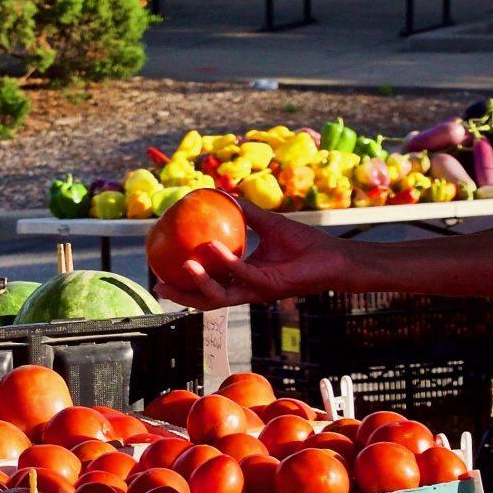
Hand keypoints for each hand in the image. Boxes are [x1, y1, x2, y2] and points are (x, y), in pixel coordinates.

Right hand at [157, 204, 355, 308]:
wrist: (333, 256)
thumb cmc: (305, 243)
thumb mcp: (268, 223)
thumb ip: (245, 212)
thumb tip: (222, 193)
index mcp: (243, 278)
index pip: (209, 285)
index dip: (184, 284)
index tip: (162, 271)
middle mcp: (247, 288)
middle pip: (207, 299)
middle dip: (182, 296)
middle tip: (159, 283)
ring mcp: (257, 289)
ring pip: (221, 295)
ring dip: (200, 283)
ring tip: (184, 265)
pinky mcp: (270, 285)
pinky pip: (242, 274)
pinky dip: (226, 261)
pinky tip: (212, 245)